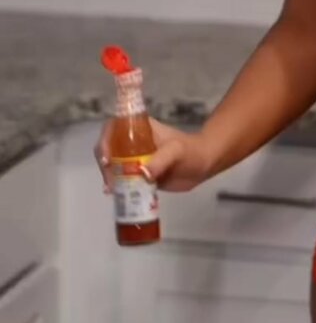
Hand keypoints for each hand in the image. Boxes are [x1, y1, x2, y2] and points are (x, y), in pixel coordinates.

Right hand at [94, 117, 208, 192]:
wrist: (204, 165)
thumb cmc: (191, 151)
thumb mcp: (177, 151)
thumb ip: (162, 160)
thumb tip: (143, 174)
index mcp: (141, 128)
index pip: (114, 126)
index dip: (105, 139)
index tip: (106, 157)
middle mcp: (134, 141)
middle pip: (109, 147)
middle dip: (104, 162)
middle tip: (110, 179)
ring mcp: (136, 158)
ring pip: (114, 164)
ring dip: (109, 176)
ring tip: (112, 190)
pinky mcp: (140, 175)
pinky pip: (123, 179)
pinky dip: (118, 187)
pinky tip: (117, 196)